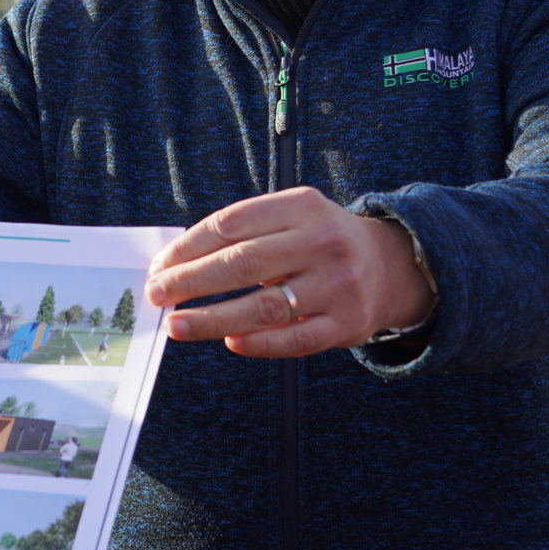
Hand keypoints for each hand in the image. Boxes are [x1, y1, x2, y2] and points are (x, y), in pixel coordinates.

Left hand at [145, 187, 431, 358]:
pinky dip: (259, 343)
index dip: (188, 247)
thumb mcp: (292, 217)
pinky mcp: (346, 323)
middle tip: (157, 295)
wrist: (391, 265)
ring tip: (177, 325)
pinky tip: (230, 342)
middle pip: (243, 263)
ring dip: (213, 319)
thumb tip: (173, 265)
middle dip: (191, 281)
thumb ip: (243, 233)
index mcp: (302, 207)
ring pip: (264, 306)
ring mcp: (337, 284)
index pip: (231, 224)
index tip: (159, 266)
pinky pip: (295, 339)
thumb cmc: (319, 242)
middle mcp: (322, 242)